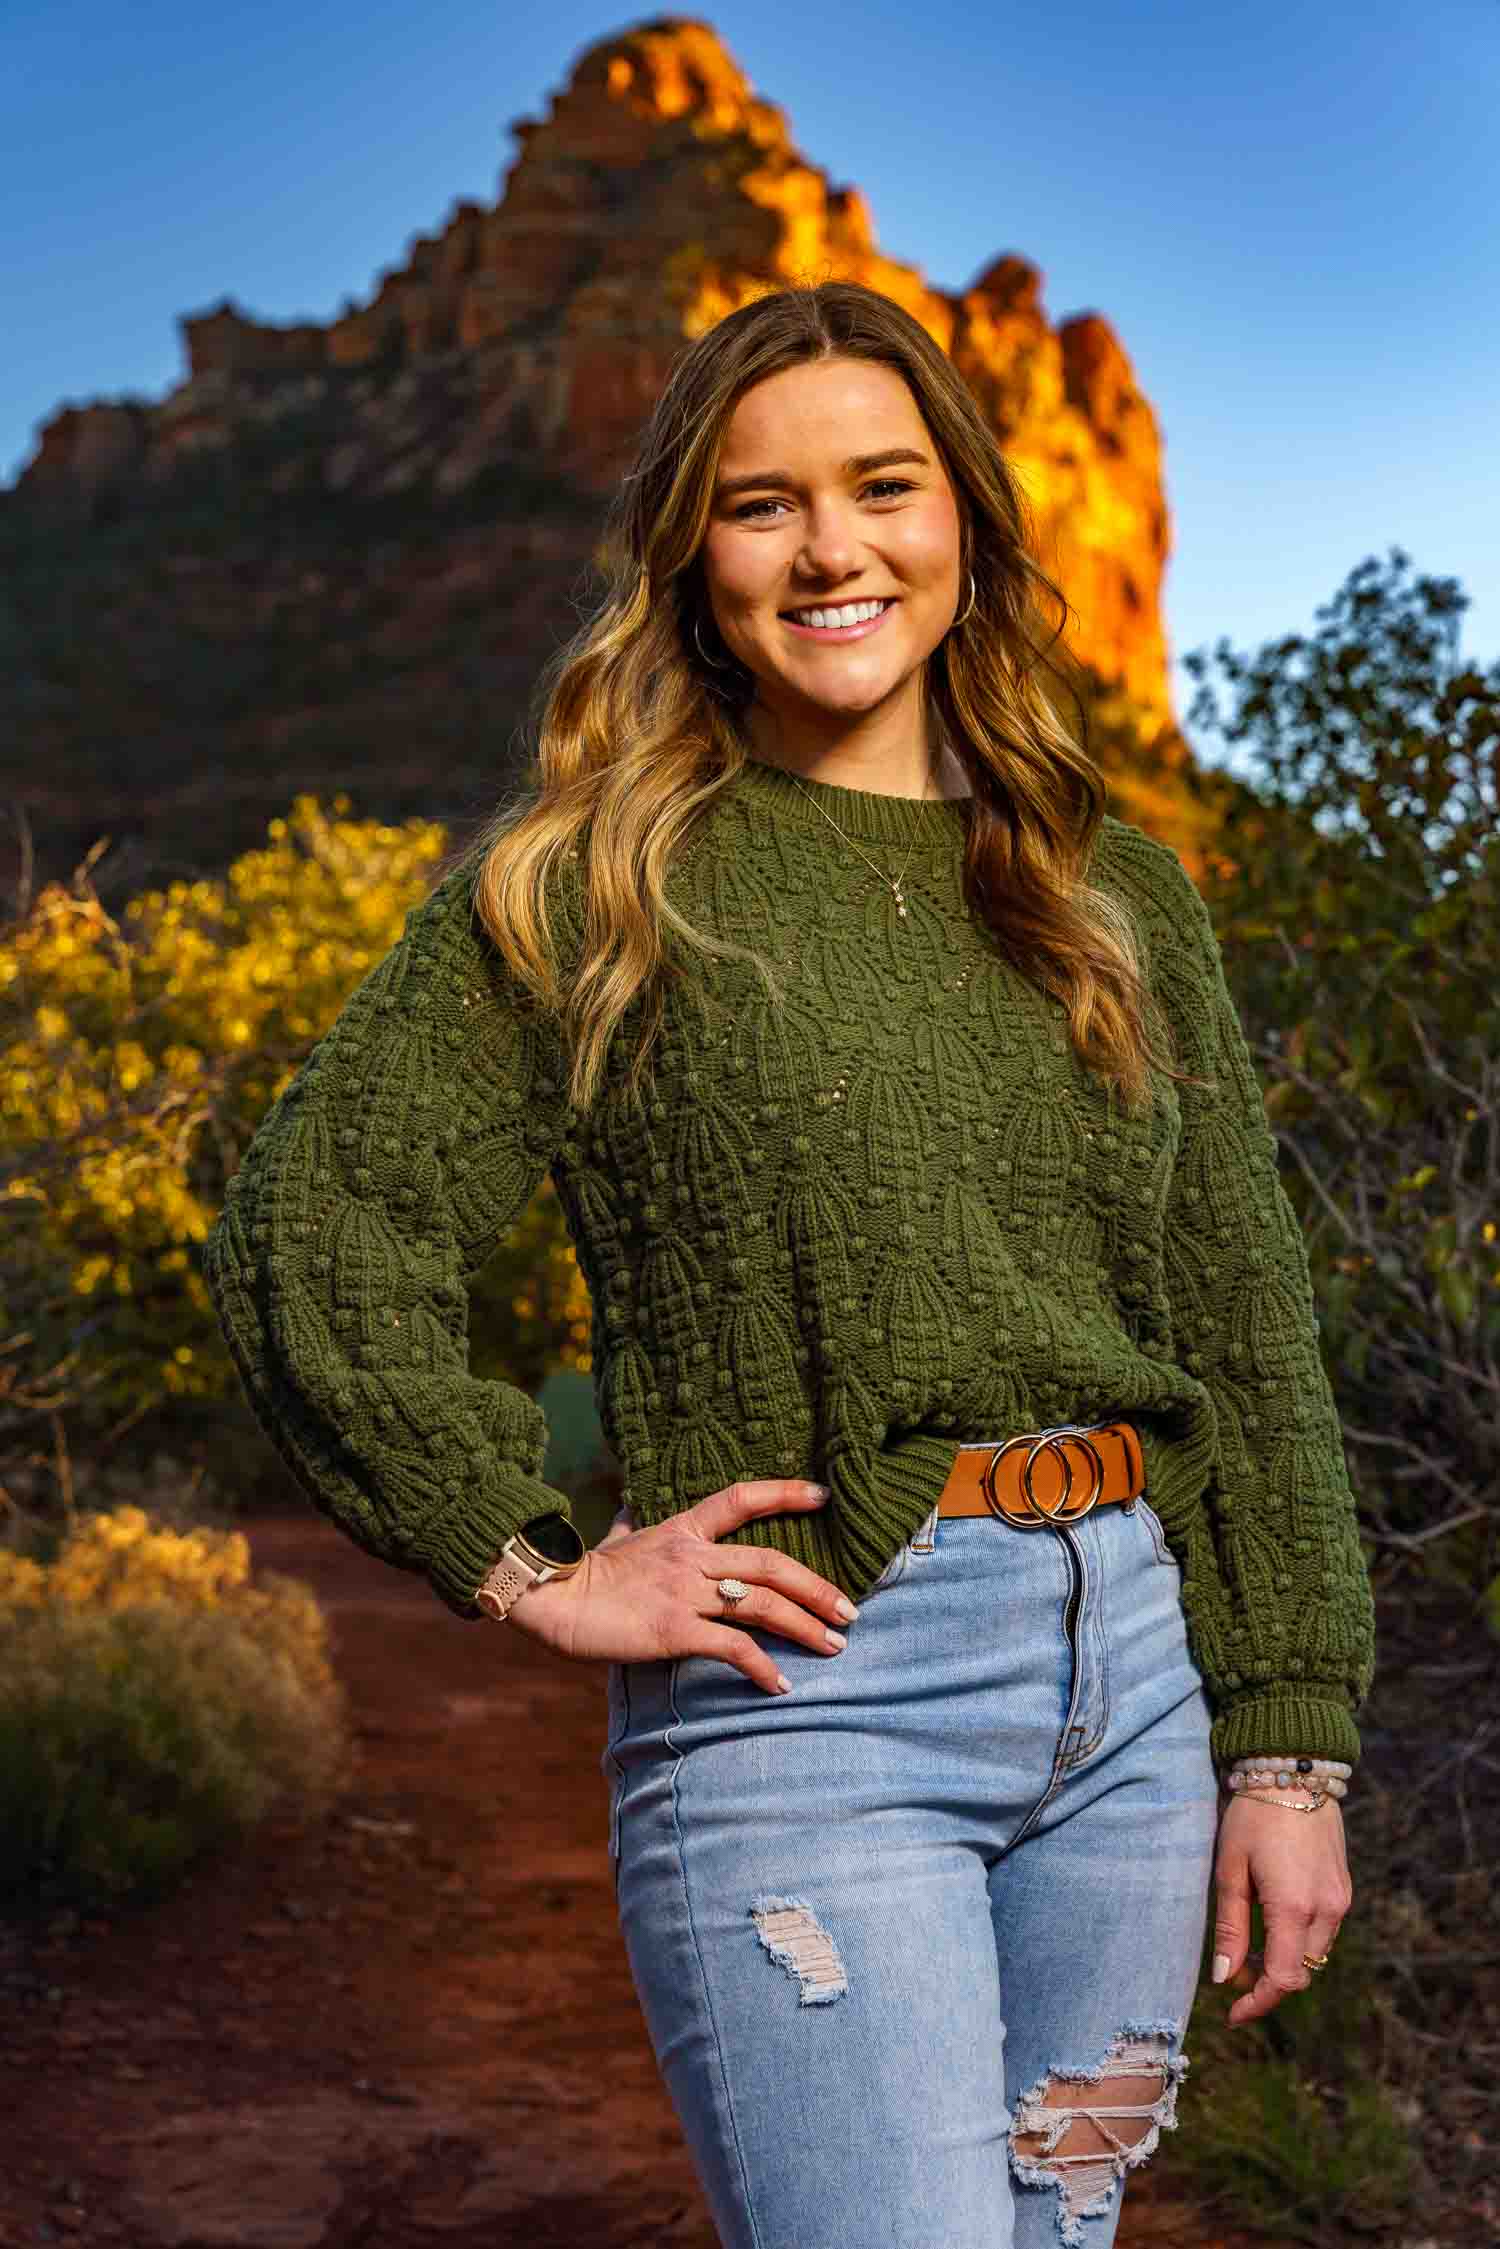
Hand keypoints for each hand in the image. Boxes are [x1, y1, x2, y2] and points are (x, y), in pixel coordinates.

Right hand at [500, 1477, 856, 1694]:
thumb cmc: (582, 1571)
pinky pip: (731, 1646)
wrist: (551, 1598)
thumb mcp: (616, 1537)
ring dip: (805, 1626)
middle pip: (771, 1563)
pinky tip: (780, 1684)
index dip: (786, 1493)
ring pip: (762, 1605)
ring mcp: (684, 1592)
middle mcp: (691, 1556)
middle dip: (817, 1588)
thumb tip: (630, 1503)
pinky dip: (762, 1667)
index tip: (823, 1496)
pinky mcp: (673, 1630)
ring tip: (834, 1647)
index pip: (742, 1498)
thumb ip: (633, 1522)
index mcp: (682, 1529)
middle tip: (849, 1611)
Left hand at [1211, 1791, 1352, 2024]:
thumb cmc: (1253, 1817)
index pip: (1284, 1979)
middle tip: (1231, 1975)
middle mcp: (1326, 1910)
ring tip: (1248, 1948)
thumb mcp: (1230, 1869)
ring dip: (1284, 1961)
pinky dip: (1298, 1939)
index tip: (1232, 2013)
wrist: (1295, 1772)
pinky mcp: (1344, 1888)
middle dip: (1267, 1983)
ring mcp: (1340, 1900)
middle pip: (1301, 1972)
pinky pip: (1323, 1930)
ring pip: (1314, 1953)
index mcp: (1293, 1907)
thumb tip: (1223, 1979)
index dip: (1258, 2003)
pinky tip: (1272, 1921)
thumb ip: (1230, 1926)